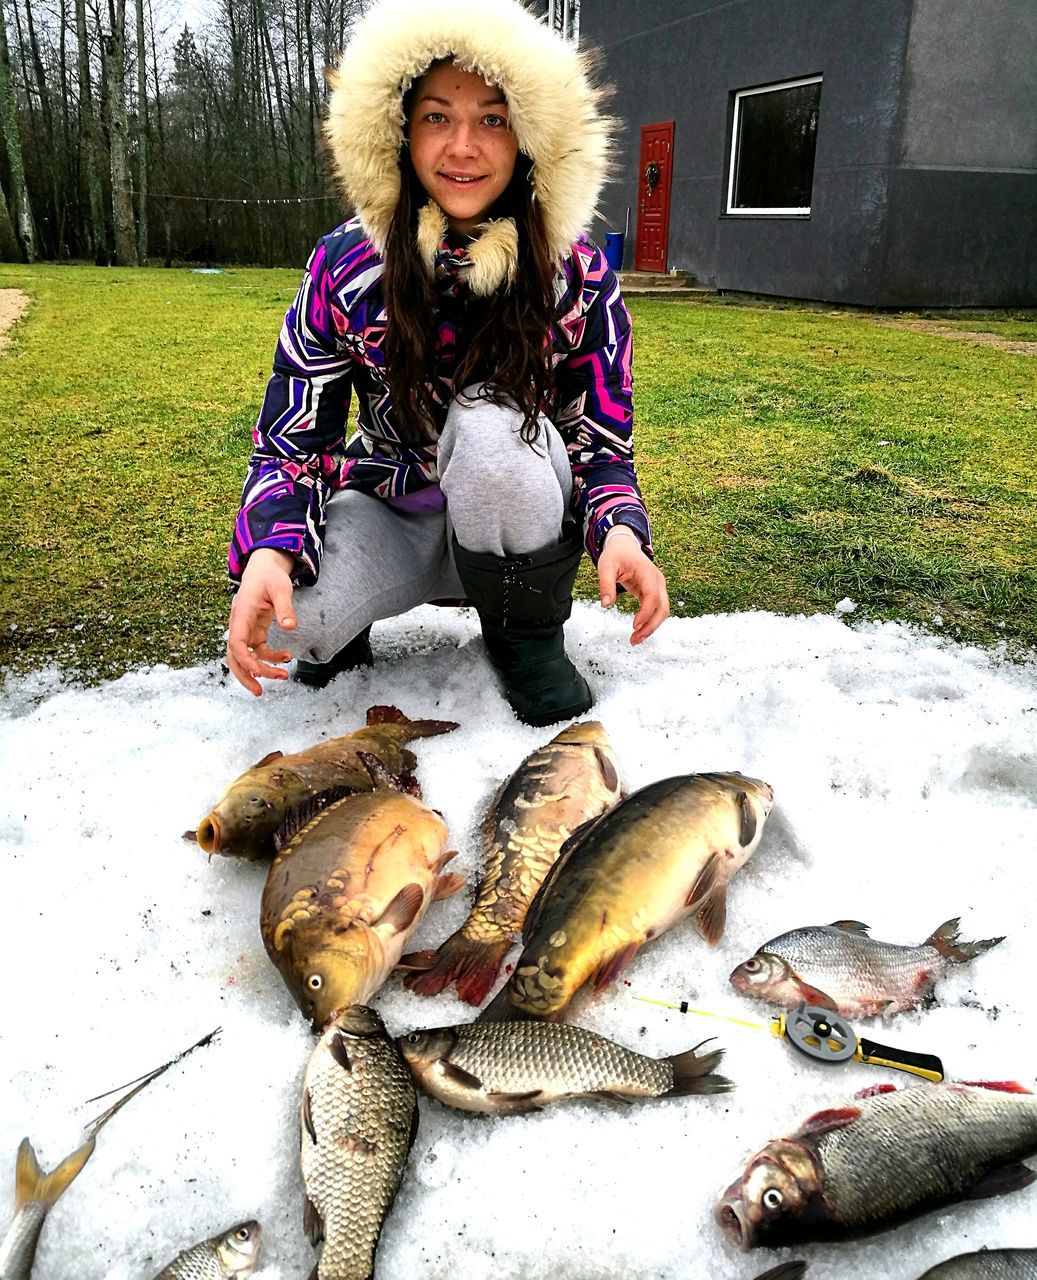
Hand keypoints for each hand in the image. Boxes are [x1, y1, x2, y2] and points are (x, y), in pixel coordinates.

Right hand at [226, 548, 297, 694]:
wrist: (264, 568)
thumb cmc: (270, 576)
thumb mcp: (280, 588)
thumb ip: (285, 607)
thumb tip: (290, 627)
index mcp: (242, 614)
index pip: (236, 642)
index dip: (245, 659)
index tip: (258, 671)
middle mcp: (240, 624)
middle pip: (234, 656)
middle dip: (245, 675)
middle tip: (259, 692)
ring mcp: (246, 629)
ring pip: (245, 657)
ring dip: (260, 670)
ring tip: (282, 677)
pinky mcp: (255, 631)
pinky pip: (259, 651)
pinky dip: (270, 658)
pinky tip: (286, 658)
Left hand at [597, 528, 669, 644]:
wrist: (624, 546)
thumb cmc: (616, 554)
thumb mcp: (606, 567)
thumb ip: (606, 585)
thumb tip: (605, 605)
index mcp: (647, 572)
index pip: (652, 596)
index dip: (645, 613)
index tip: (634, 626)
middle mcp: (657, 581)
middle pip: (662, 607)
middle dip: (651, 626)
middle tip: (635, 639)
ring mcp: (658, 587)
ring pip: (662, 611)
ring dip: (651, 627)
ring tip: (635, 639)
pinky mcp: (654, 593)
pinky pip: (656, 610)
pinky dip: (649, 622)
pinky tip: (639, 631)